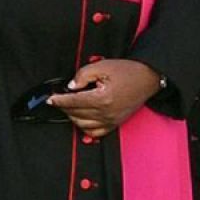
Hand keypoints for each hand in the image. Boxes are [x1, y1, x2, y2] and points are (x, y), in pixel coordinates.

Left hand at [49, 58, 163, 137]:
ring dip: (72, 116)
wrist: (148, 78)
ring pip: (82, 125)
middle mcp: (106, 113)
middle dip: (64, 107)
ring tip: (69, 107)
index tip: (51, 98)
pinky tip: (82, 119)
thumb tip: (71, 86)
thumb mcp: (103, 65)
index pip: (73, 101)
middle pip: (76, 114)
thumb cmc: (128, 71)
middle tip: (59, 99)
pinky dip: (85, 128)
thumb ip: (83, 75)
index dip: (59, 99)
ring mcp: (111, 120)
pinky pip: (95, 133)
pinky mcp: (115, 124)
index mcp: (102, 98)